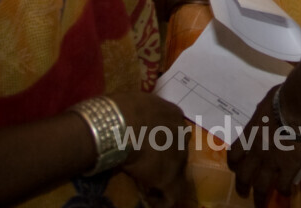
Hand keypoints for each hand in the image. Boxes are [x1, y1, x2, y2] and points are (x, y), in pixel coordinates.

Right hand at [110, 91, 188, 206]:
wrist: (119, 126)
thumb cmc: (119, 110)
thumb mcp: (132, 102)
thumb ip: (138, 110)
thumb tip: (128, 113)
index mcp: (172, 113)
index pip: (172, 128)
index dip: (160, 139)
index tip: (148, 146)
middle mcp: (181, 133)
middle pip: (177, 148)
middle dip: (165, 157)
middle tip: (147, 165)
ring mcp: (179, 155)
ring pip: (176, 170)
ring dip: (162, 177)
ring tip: (147, 185)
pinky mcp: (170, 176)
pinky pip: (171, 194)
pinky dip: (161, 200)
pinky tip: (150, 200)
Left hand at [228, 84, 300, 206]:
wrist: (300, 105)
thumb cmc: (285, 97)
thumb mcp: (267, 102)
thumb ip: (264, 112)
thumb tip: (267, 110)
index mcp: (250, 134)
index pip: (234, 154)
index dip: (233, 163)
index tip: (235, 167)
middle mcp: (257, 151)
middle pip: (243, 175)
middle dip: (241, 186)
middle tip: (243, 193)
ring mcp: (272, 161)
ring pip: (261, 187)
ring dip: (259, 197)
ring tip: (260, 205)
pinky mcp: (289, 167)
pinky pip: (283, 185)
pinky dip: (283, 191)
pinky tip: (285, 194)